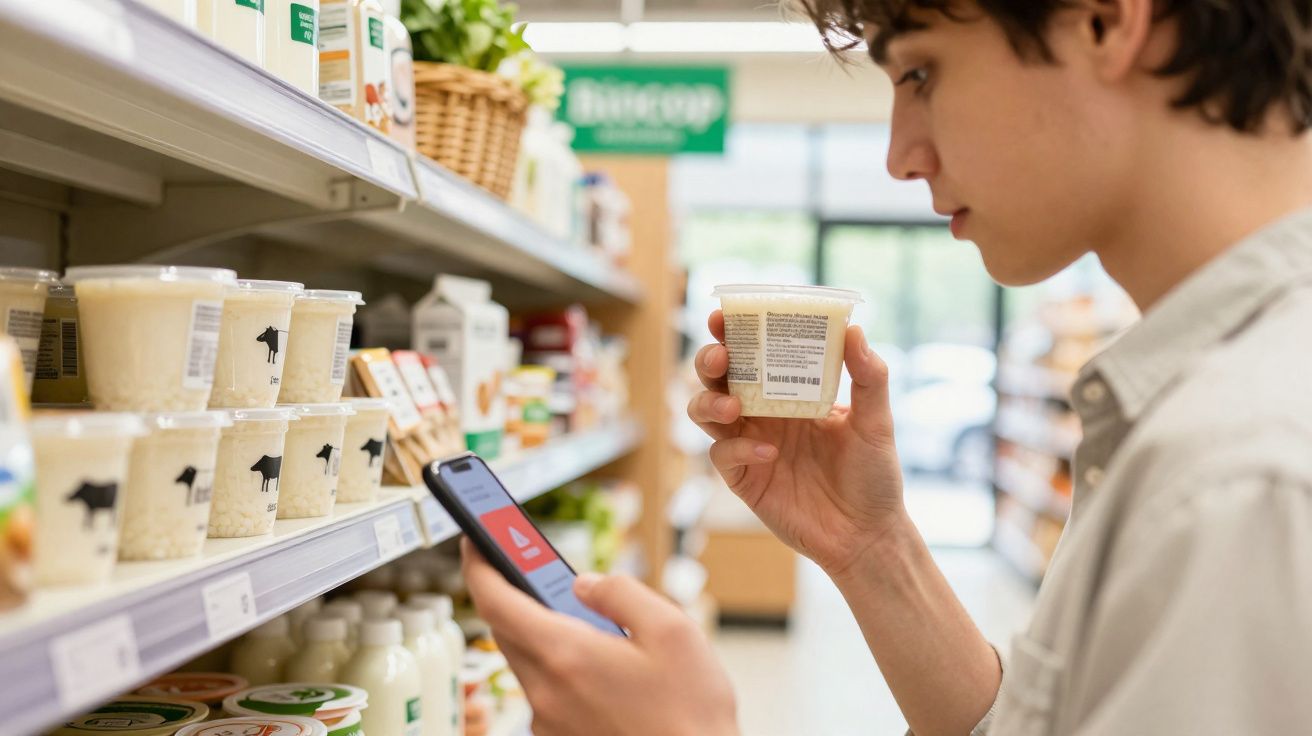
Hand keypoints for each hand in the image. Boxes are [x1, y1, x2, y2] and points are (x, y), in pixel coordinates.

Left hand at [460, 539, 738, 735]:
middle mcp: (546, 692)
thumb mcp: (672, 630)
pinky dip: (562, 669)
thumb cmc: (692, 713)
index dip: (479, 564)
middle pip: (508, 630)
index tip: (473, 540)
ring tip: (592, 627)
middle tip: (537, 571)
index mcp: (567, 655)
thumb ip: (620, 593)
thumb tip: (584, 583)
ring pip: (529, 662)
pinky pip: (547, 693)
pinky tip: (604, 673)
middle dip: (516, 595)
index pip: (496, 601)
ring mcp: (549, 723)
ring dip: (545, 635)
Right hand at [688, 310, 907, 578]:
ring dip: (709, 402)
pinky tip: (770, 453)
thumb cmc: (873, 475)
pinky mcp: (743, 478)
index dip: (733, 333)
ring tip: (733, 407)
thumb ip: (868, 376)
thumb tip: (854, 329)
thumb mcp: (876, 422)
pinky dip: (739, 450)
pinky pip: (722, 456)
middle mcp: (763, 414)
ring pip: (704, 412)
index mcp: (790, 391)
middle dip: (709, 361)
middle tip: (721, 358)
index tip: (725, 315)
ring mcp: (749, 445)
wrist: (867, 534)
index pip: (753, 353)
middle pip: (717, 377)